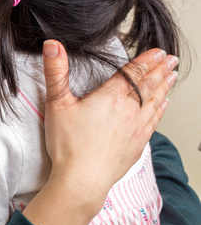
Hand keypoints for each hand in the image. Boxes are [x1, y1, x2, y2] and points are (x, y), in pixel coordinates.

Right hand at [42, 40, 177, 207]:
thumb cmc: (68, 144)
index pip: (133, 73)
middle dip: (160, 70)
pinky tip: (163, 106)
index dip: (146, 60)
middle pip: (148, 85)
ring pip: (155, 102)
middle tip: (171, 60)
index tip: (158, 52)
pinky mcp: (137, 145)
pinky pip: (154, 121)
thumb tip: (52, 44)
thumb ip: (55, 72)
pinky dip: (161, 110)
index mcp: (111, 97)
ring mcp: (136, 128)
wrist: (82, 180)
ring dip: (164, 87)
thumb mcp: (57, 103)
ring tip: (172, 77)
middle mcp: (129, 110)